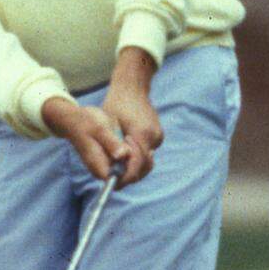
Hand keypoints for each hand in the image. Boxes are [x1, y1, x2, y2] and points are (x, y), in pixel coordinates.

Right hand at [41, 98, 131, 184]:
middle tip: (130, 138)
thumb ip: (111, 142)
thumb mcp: (99, 129)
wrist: (75, 121)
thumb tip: (123, 155)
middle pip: (131, 176)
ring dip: (138, 156)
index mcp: (100, 168)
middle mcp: (105, 172)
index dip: (133, 164)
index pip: (124, 178)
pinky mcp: (113, 162)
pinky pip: (130, 164)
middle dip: (138, 158)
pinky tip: (130, 139)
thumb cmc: (85, 123)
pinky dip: (135, 154)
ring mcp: (110, 169)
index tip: (129, 142)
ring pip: (134, 171)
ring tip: (129, 137)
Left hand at [103, 48, 162, 185]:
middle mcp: (154, 137)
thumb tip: (116, 164)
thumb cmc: (116, 103)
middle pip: (144, 167)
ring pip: (147, 161)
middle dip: (130, 174)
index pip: (137, 165)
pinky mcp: (158, 135)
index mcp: (142, 133)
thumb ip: (114, 144)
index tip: (113, 182)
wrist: (132, 87)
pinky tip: (126, 153)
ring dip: (134, 166)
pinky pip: (148, 153)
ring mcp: (158, 136)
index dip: (126, 177)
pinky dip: (138, 157)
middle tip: (114, 177)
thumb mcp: (109, 123)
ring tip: (118, 165)